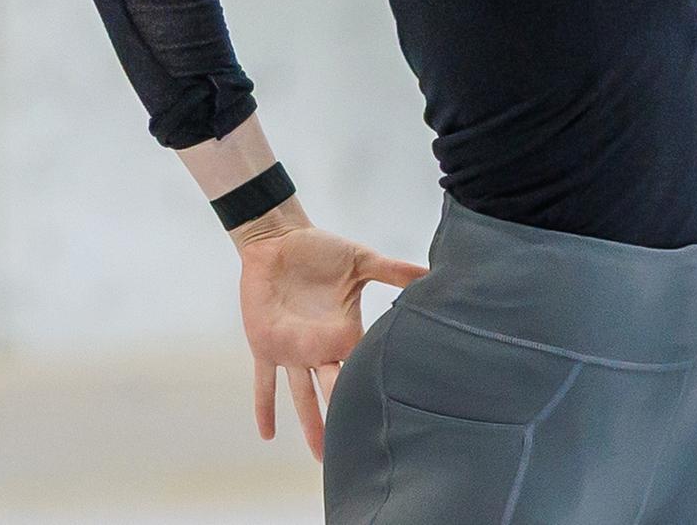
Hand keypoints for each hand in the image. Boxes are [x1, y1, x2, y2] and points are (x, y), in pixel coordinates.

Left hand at [237, 224, 427, 460]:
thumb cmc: (321, 249)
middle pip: (336, 390)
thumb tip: (431, 270)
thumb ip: (395, 270)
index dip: (375, 385)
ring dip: (312, 424)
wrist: (280, 241)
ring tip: (322, 455)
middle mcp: (322, 348)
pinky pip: (264, 383)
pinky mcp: (266, 346)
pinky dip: (265, 407)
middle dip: (346, 419)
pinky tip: (267, 435)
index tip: (392, 412)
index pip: (363, 364)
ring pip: (304, 396)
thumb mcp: (362, 260)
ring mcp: (293, 351)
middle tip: (358, 450)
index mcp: (346, 331)